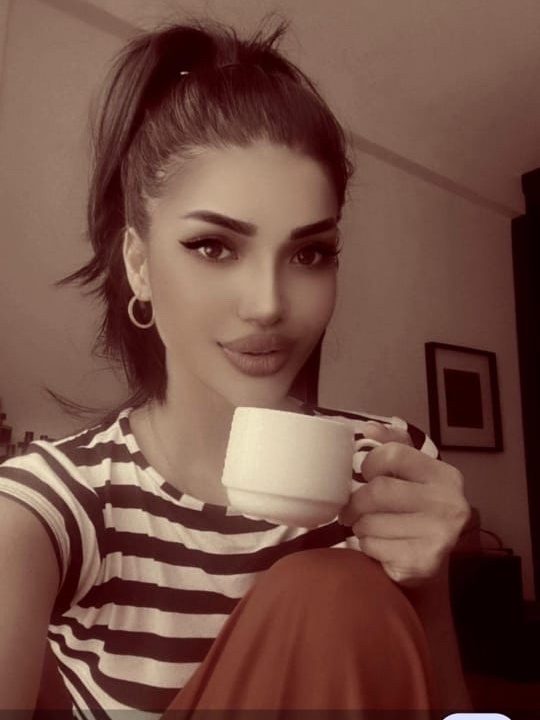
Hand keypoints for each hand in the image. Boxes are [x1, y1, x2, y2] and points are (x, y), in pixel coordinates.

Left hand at [338, 422, 470, 585]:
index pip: (392, 454)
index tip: (366, 475)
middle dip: (356, 502)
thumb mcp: (412, 472)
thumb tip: (370, 428)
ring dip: (360, 526)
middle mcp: (448, 504)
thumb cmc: (416, 509)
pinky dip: (366, 546)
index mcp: (444, 475)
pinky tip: (378, 545)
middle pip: (378, 491)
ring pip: (371, 522)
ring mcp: (439, 536)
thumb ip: (393, 445)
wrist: (433, 559)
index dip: (370, 464)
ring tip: (368, 527)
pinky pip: (373, 547)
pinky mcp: (422, 562)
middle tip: (351, 509)